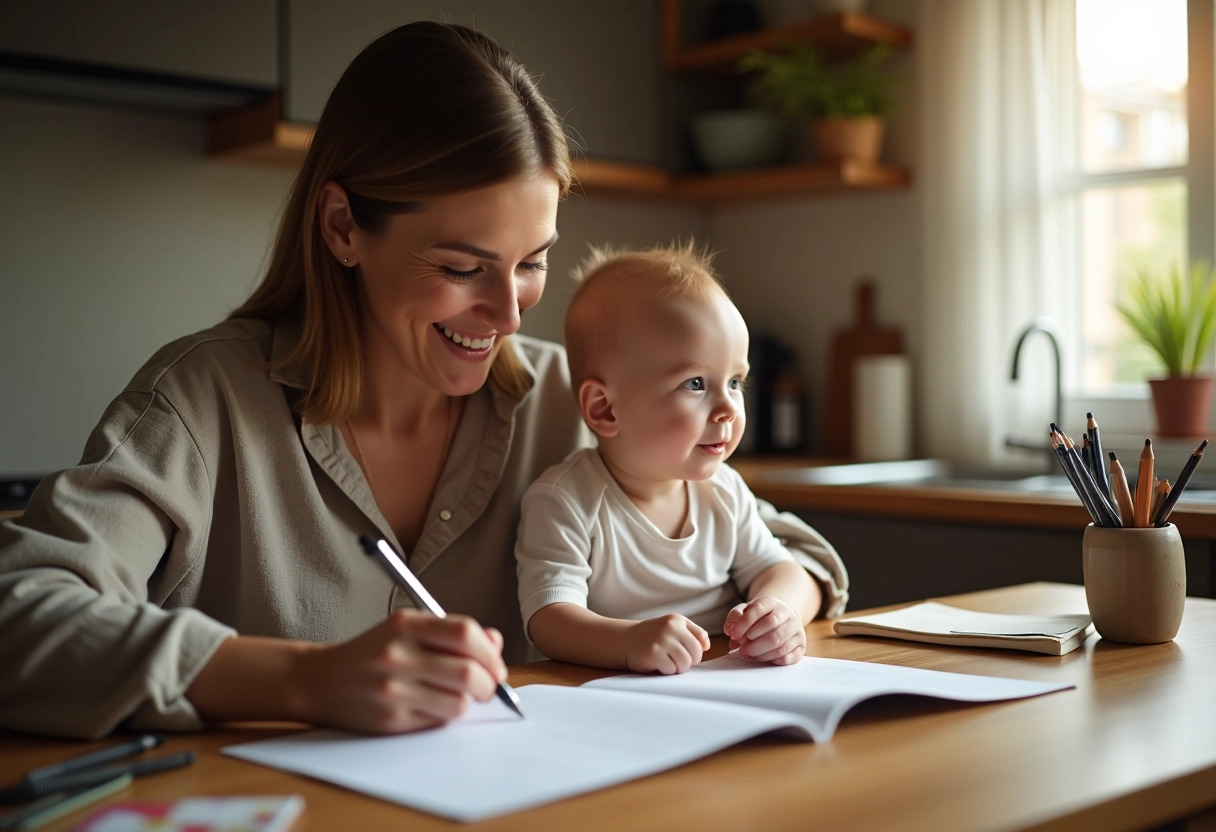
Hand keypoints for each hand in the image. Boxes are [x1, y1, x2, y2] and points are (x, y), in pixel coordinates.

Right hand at [295, 610, 508, 732]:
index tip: (494, 664)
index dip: (490, 652)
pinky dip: (445, 715)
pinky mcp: (390, 719)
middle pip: (469, 672)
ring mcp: (394, 688)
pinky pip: (438, 721)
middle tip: (488, 688)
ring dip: (468, 703)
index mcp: (406, 625)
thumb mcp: (407, 629)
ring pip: (459, 703)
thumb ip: (451, 632)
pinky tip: (433, 706)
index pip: (466, 633)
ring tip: (457, 697)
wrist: (321, 680)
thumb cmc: (373, 652)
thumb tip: (495, 641)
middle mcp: (399, 654)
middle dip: (489, 684)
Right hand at [624, 614, 710, 674]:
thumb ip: (693, 633)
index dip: (695, 653)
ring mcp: (661, 640)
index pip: (700, 642)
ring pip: (685, 663)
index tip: (684, 652)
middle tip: (674, 660)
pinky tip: (657, 664)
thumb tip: (707, 646)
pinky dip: (666, 671)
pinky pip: (671, 670)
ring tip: (666, 662)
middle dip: (687, 662)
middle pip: (695, 655)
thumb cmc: (653, 636)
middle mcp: (670, 628)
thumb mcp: (673, 628)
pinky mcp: (653, 654)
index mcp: (677, 620)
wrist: (625, 640)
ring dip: (677, 668)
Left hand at [724, 595, 805, 664]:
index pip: (758, 609)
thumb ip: (735, 617)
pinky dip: (776, 660)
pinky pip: (791, 656)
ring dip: (762, 653)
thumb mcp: (745, 611)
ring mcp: (797, 629)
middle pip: (771, 625)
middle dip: (753, 641)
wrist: (781, 618)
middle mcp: (787, 613)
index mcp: (771, 602)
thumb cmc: (758, 617)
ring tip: (749, 655)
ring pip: (781, 643)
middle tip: (742, 650)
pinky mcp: (802, 645)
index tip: (733, 635)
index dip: (744, 623)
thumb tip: (730, 629)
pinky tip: (765, 659)